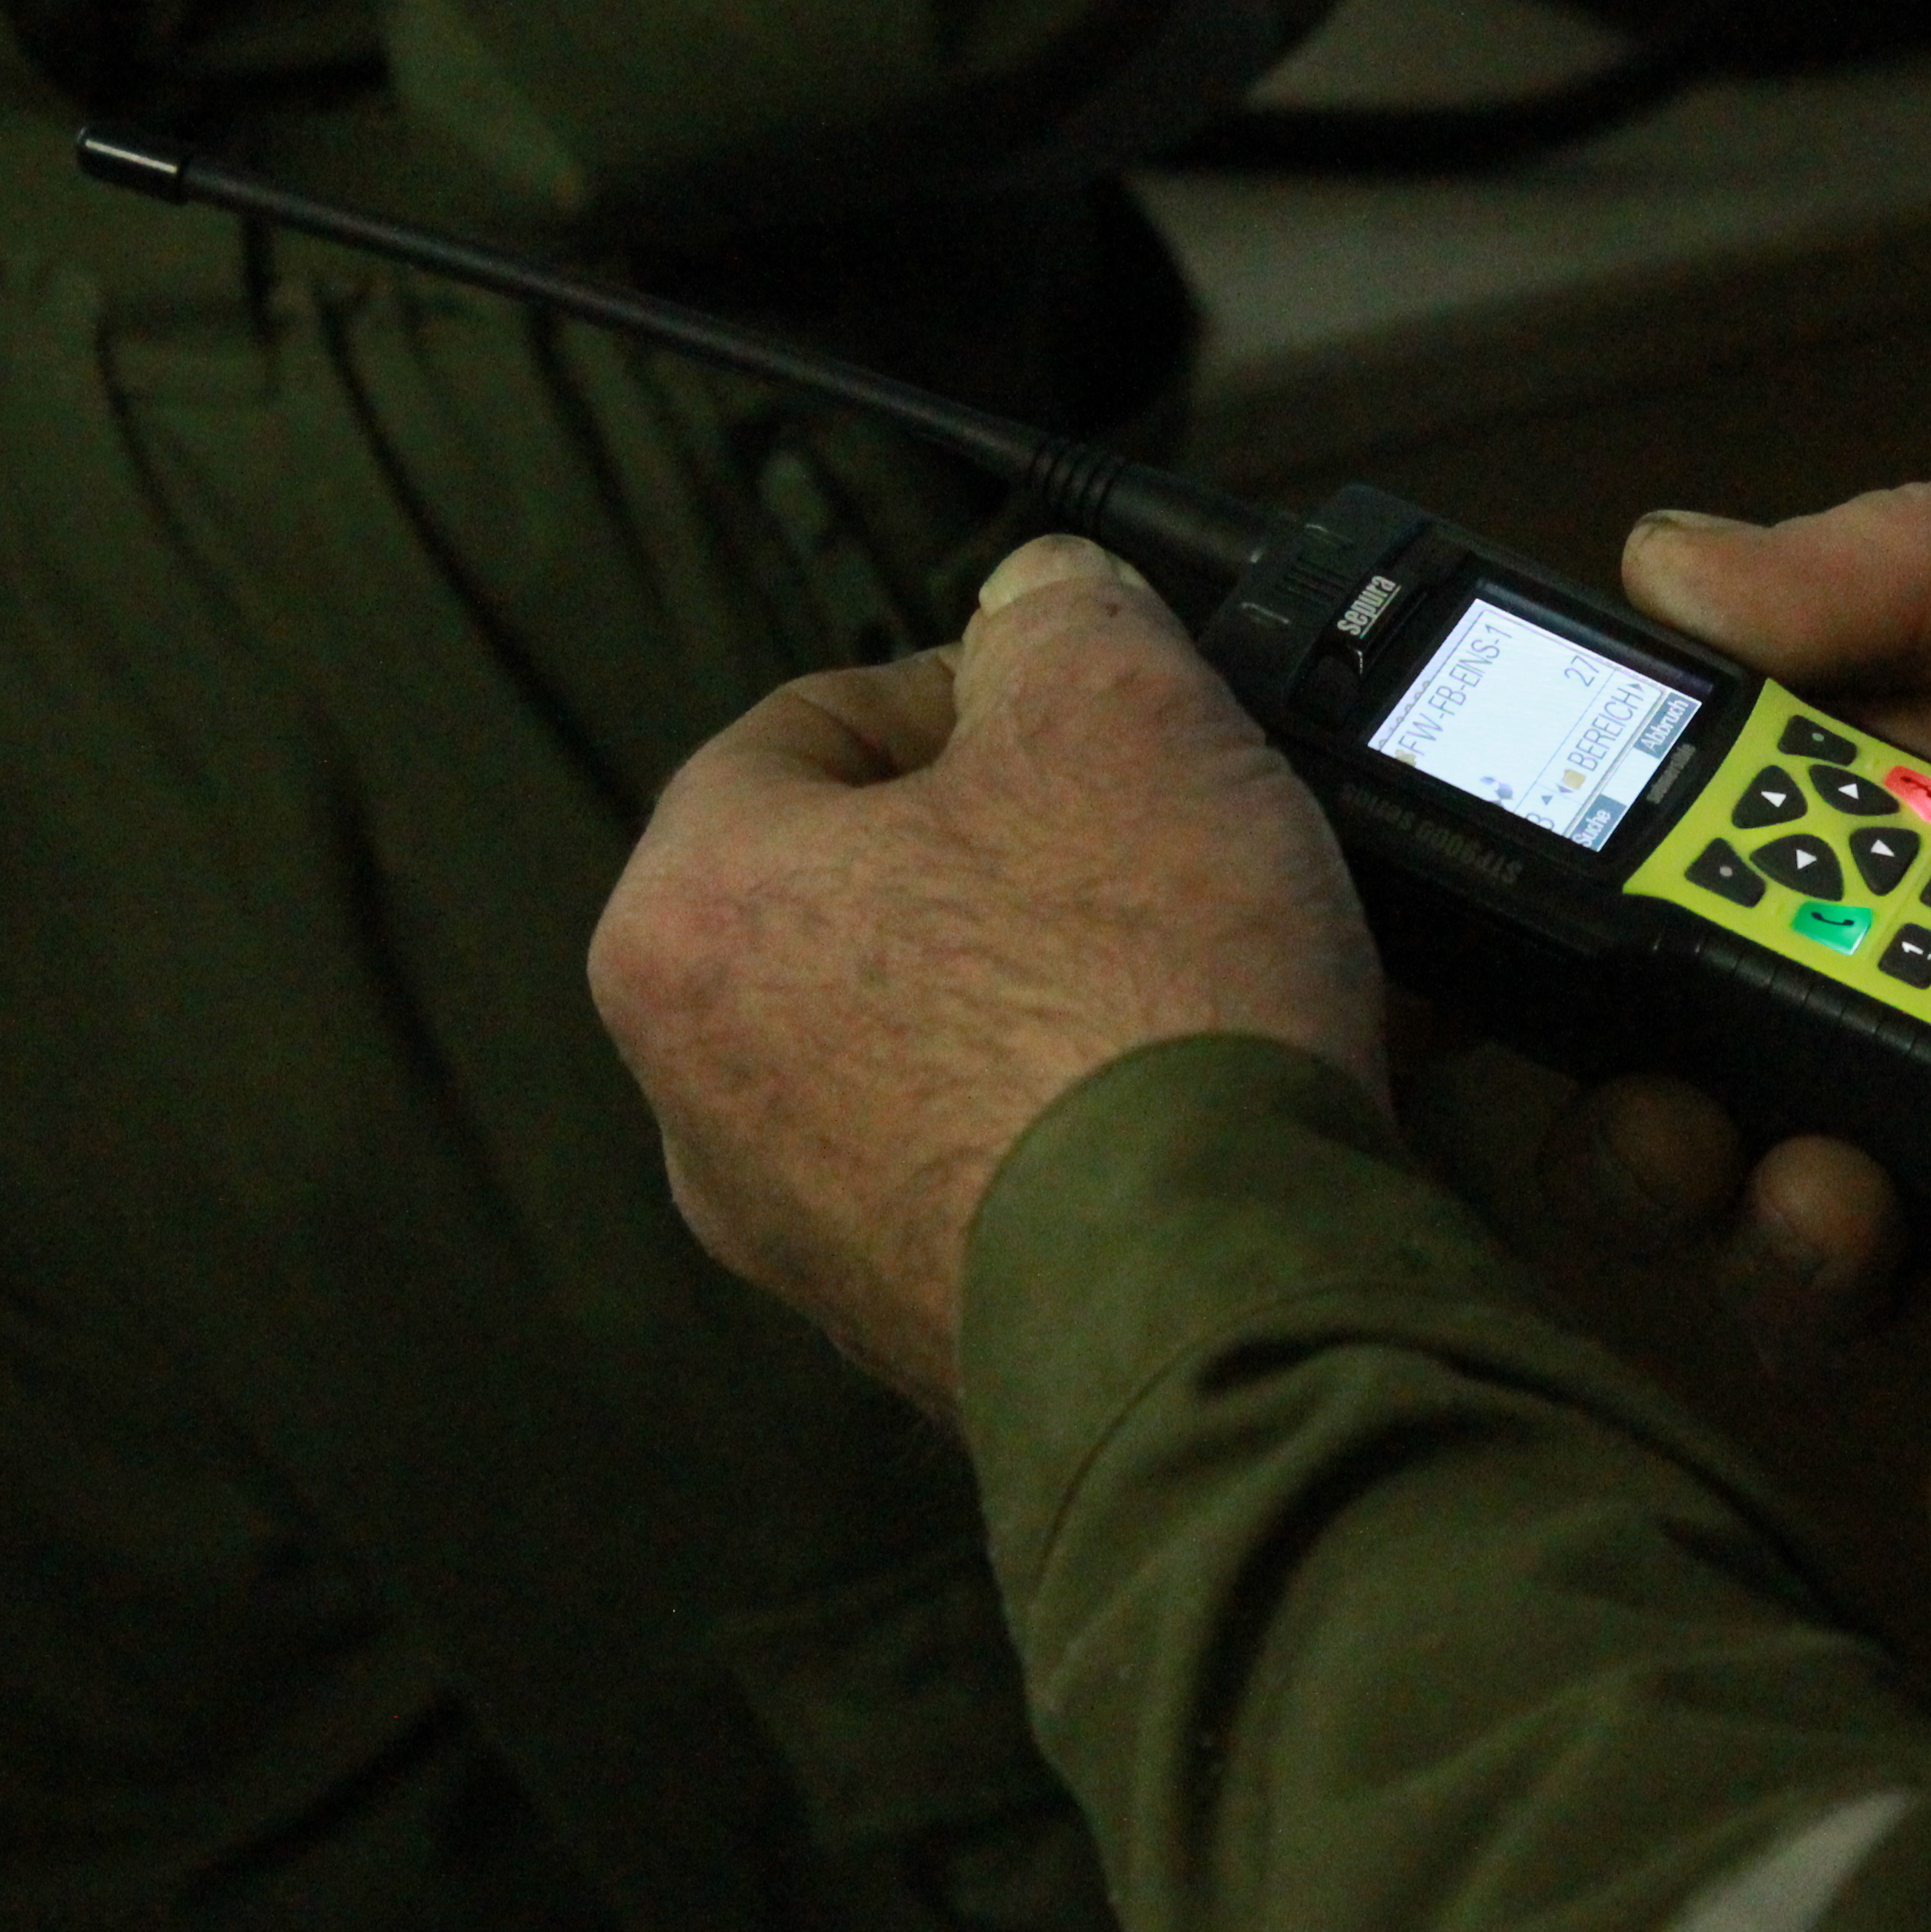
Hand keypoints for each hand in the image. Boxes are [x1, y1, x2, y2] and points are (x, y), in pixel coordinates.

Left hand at [589, 538, 1382, 1410]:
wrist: (1215, 1306)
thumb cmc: (1133, 1007)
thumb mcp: (1120, 700)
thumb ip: (1061, 608)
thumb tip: (1046, 601)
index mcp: (690, 915)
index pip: (813, 726)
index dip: (981, 690)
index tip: (1102, 714)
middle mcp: (705, 1094)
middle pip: (886, 894)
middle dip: (1048, 852)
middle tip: (1182, 837)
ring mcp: (811, 1234)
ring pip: (960, 1039)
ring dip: (1094, 987)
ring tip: (1239, 970)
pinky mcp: (927, 1329)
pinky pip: (1025, 1169)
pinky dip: (1120, 1118)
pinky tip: (1238, 1090)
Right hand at [1545, 422, 1930, 1346]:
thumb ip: (1889, 571)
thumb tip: (1667, 573)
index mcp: (1869, 819)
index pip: (1666, 914)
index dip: (1556, 971)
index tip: (1475, 996)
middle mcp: (1928, 972)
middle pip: (1712, 1111)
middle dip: (1647, 1148)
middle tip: (1674, 1128)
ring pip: (1838, 1233)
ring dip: (1784, 1244)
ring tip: (1826, 1198)